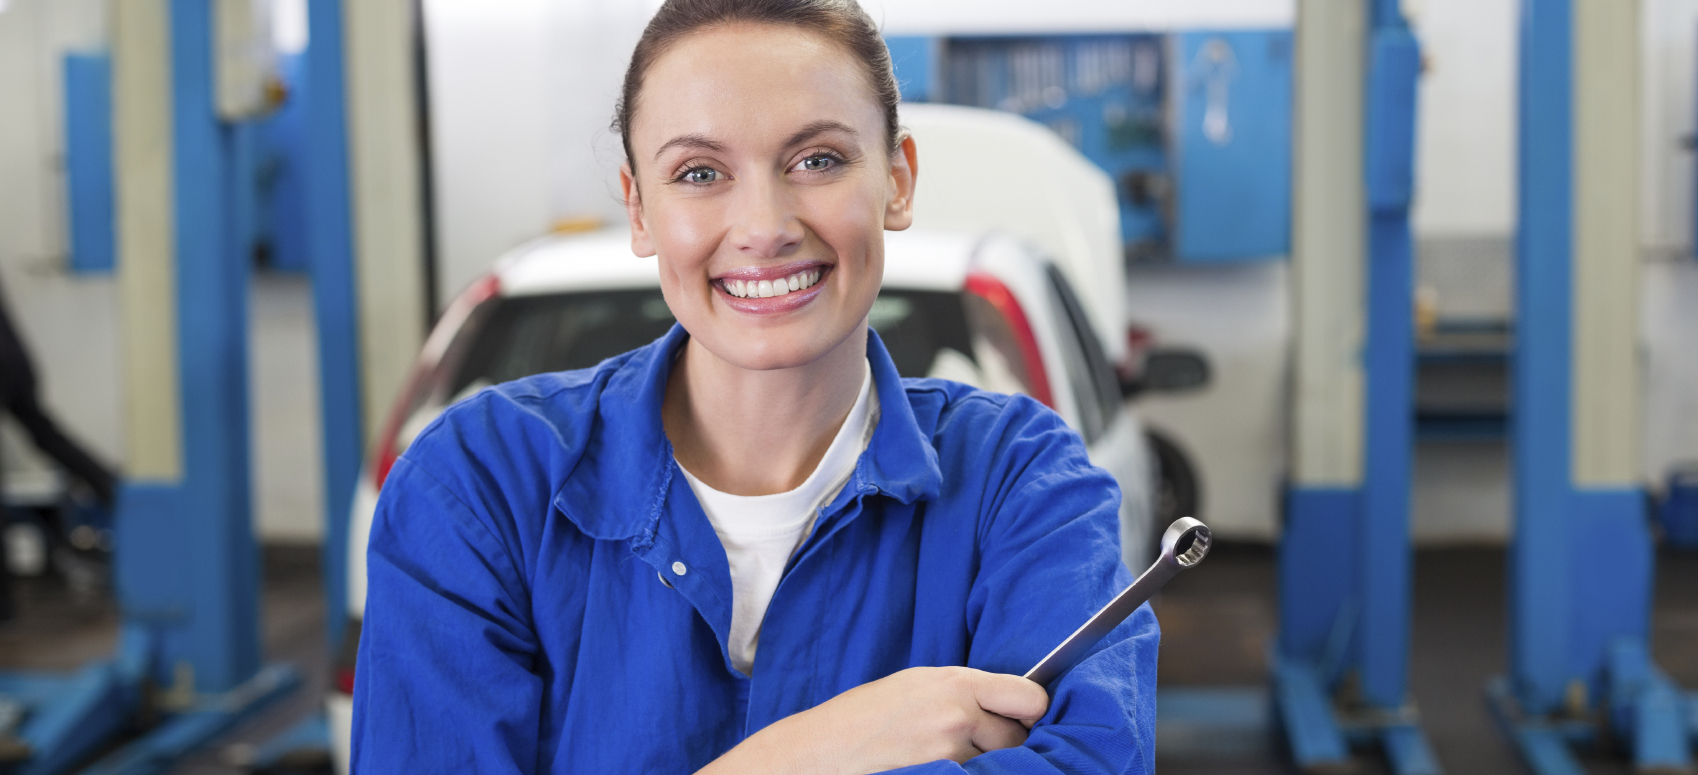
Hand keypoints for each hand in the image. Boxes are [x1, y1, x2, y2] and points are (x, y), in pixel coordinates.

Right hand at [699, 666, 1048, 774]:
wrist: (827, 749)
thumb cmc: (869, 713)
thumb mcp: (920, 683)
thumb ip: (968, 689)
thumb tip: (1011, 701)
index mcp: (958, 682)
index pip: (1031, 697)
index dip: (1031, 709)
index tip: (1025, 715)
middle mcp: (960, 715)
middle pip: (1019, 736)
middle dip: (1006, 739)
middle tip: (975, 738)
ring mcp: (952, 751)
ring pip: (1000, 762)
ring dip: (986, 760)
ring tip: (945, 751)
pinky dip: (967, 773)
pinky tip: (940, 766)